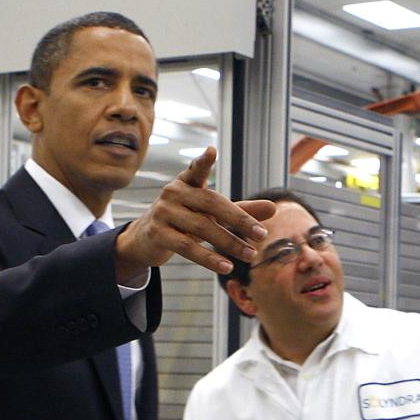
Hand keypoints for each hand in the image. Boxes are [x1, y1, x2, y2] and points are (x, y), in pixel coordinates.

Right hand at [115, 147, 275, 281]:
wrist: (146, 239)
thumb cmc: (185, 221)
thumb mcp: (211, 213)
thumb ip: (241, 210)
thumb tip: (274, 208)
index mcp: (187, 182)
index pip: (196, 170)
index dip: (203, 162)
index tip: (211, 152)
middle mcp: (173, 193)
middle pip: (211, 203)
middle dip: (239, 220)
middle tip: (262, 235)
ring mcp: (164, 212)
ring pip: (202, 228)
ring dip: (229, 243)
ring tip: (250, 255)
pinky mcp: (158, 234)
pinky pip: (187, 247)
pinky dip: (209, 258)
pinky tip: (227, 267)